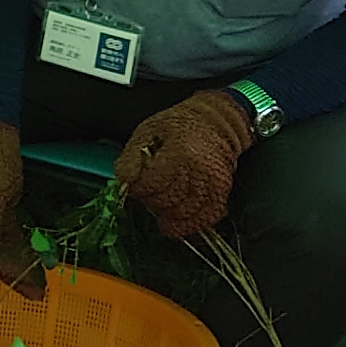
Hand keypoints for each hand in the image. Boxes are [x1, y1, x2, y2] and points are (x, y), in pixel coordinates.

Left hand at [115, 88, 256, 241]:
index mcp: (179, 154)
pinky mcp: (222, 192)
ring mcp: (214, 184)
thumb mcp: (147, 131)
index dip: (137, 188)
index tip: (134, 182)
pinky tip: (175, 223)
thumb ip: (131, 157)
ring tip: (160, 202)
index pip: (150, 185)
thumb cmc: (180, 125)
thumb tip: (123, 180)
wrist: (216, 122)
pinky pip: (205, 217)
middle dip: (150, 200)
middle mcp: (199, 171)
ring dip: (167, 213)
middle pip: (166, 202)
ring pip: (183, 214)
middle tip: (148, 190)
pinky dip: (189, 224)